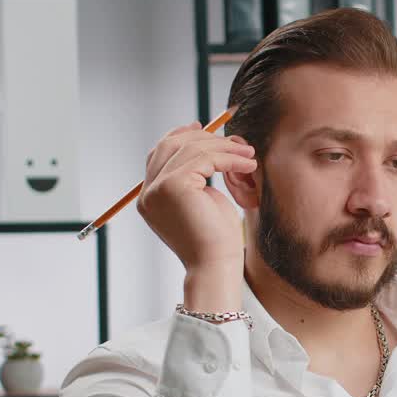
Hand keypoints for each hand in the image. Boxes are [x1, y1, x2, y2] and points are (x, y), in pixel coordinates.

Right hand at [138, 122, 256, 309]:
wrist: (216, 267)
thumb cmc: (217, 241)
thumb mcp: (204, 200)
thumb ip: (197, 175)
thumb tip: (207, 142)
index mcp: (151, 197)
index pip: (160, 153)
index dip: (181, 136)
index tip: (205, 128)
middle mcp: (148, 193)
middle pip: (170, 145)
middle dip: (206, 138)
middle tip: (237, 143)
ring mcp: (156, 190)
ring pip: (189, 149)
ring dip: (224, 147)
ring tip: (249, 156)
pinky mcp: (172, 187)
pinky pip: (203, 158)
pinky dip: (228, 157)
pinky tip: (247, 165)